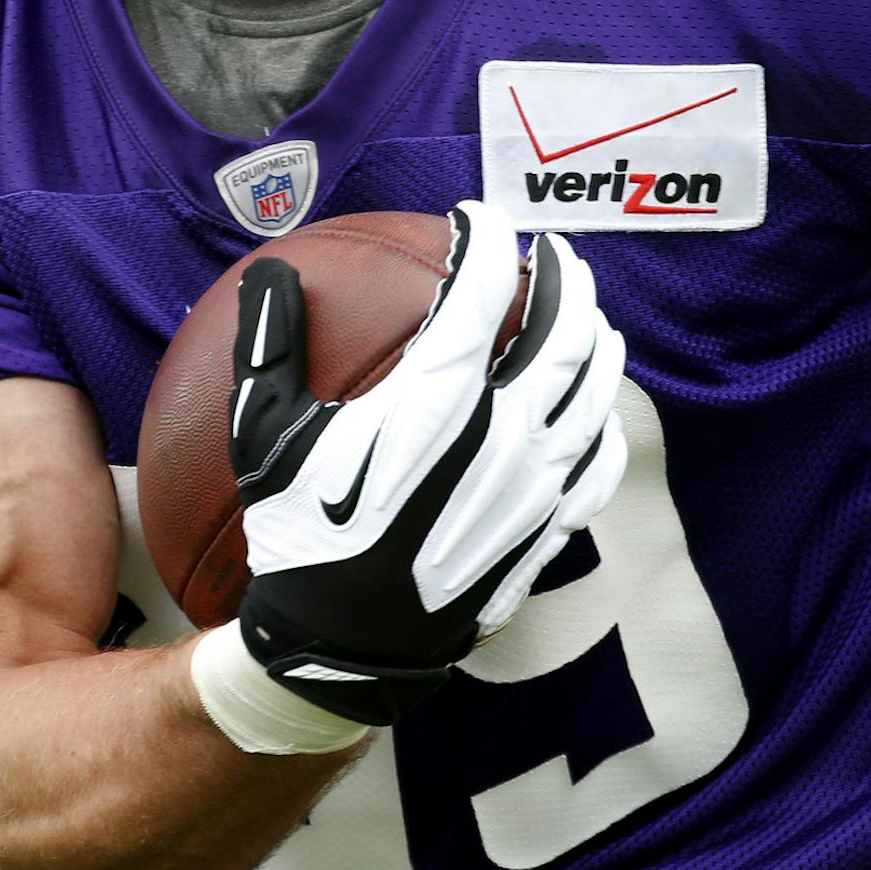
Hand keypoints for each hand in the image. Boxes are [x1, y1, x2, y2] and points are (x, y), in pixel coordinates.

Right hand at [225, 201, 625, 726]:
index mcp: (440, 398)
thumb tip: (271, 275)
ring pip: (595, 389)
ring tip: (589, 317)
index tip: (476, 218)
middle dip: (565, 278)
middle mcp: (505, 431)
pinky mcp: (549, 528)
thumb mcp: (266, 439)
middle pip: (564, 329)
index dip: (487, 237)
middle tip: (554, 255)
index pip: (484, 287)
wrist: (343, 650)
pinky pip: (599, 465)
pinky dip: (604, 426)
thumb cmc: (300, 538)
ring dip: (597, 340)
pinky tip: (595, 415)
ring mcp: (538, 482)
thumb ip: (272, 347)